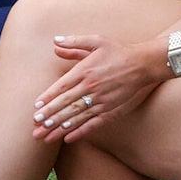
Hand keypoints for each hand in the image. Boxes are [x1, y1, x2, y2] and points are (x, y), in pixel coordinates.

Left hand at [29, 36, 172, 142]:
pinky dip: (80, 131)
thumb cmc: (119, 51)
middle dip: (48, 117)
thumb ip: (74, 43)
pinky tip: (69, 138)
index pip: (60, 88)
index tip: (36, 109)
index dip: (47, 99)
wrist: (145, 63)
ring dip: (59, 127)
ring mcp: (101, 100)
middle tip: (35, 127)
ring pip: (76, 116)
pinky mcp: (112, 109)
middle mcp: (91, 87)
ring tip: (46, 137)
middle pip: (65, 105)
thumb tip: (55, 41)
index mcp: (84, 71)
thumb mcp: (97, 41)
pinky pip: (93, 122)